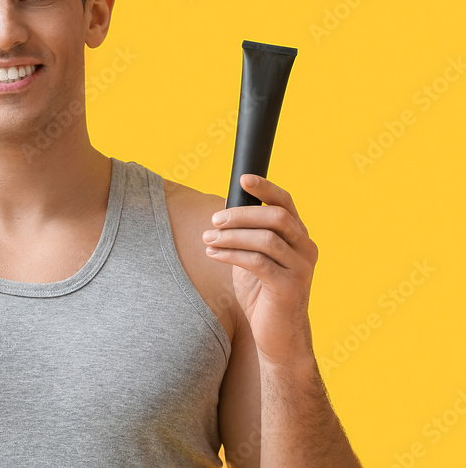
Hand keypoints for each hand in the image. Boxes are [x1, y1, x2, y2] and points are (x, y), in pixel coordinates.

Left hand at [203, 174, 318, 363]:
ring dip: (232, 236)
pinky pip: (257, 262)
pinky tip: (213, 254)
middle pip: (276, 217)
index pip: (286, 203)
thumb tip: (225, 212)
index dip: (266, 188)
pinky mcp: (289, 286)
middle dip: (241, 215)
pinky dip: (231, 254)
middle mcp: (306, 249)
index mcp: (299, 237)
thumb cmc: (262, 294)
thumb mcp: (255, 258)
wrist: (278, 336)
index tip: (243, 179)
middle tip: (214, 220)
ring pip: (266, 239)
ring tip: (208, 239)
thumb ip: (248, 236)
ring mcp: (301, 268)